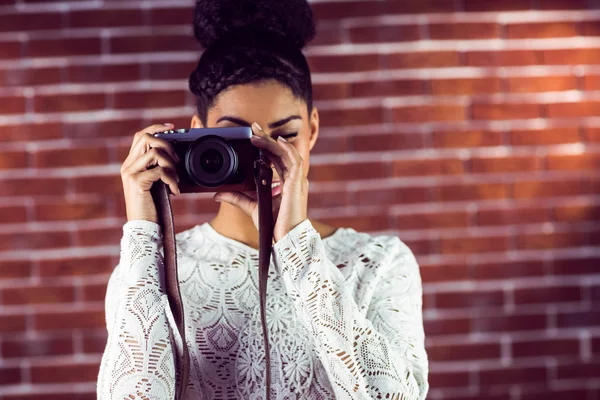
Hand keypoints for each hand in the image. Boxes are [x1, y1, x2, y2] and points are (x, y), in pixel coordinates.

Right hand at [121, 124, 180, 223]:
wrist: (144, 227)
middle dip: (167, 144)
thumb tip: (174, 155)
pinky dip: (172, 180)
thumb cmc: (152, 206)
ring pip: (155, 153)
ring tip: (176, 180)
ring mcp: (130, 173)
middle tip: (177, 161)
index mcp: (131, 163)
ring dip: (171, 165)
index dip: (156, 128)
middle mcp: (127, 166)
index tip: (172, 127)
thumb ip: (159, 168)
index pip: (140, 135)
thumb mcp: (156, 183)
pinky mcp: (137, 182)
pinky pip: (160, 171)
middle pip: (146, 137)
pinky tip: (175, 191)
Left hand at [214, 122, 307, 241]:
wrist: (285, 237)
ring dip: (272, 142)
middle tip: (254, 127)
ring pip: (286, 153)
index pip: (277, 159)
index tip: (254, 137)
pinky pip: (294, 160)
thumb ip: (237, 198)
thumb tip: (217, 194)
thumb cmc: (273, 224)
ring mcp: (296, 180)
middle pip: (281, 152)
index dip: (267, 146)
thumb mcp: (251, 207)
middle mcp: (292, 179)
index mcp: (285, 182)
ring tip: (258, 133)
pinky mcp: (297, 183)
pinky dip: (286, 149)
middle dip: (267, 139)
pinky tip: (276, 141)